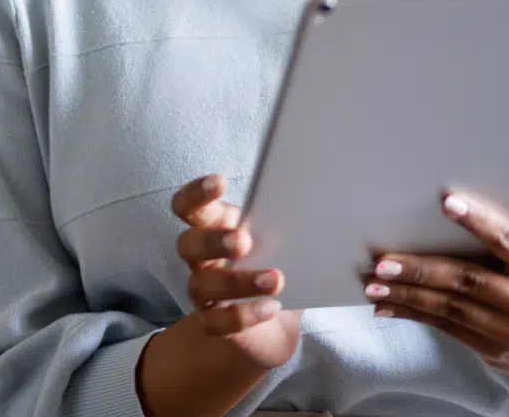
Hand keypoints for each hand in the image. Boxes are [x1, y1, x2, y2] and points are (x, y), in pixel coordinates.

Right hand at [136, 175, 302, 416]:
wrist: (274, 326)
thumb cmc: (277, 267)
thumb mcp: (285, 242)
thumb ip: (291, 223)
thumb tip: (320, 199)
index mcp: (216, 227)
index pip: (189, 206)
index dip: (197, 193)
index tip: (220, 182)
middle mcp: (202, 258)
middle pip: (189, 243)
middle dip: (214, 240)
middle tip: (244, 240)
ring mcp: (204, 292)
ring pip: (202, 284)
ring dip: (237, 280)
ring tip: (275, 279)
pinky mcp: (214, 323)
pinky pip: (217, 321)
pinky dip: (243, 315)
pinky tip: (272, 308)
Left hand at [366, 193, 508, 407]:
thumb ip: (503, 249)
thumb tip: (442, 217)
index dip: (479, 222)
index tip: (447, 202)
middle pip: (468, 281)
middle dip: (421, 271)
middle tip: (383, 262)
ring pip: (450, 308)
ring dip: (407, 296)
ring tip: (374, 285)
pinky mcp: (493, 352)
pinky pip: (446, 329)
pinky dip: (413, 315)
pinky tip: (388, 306)